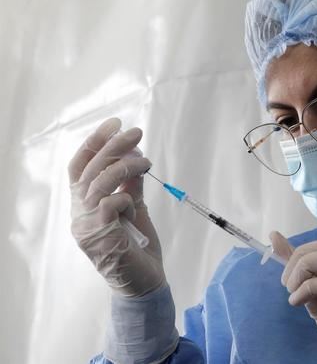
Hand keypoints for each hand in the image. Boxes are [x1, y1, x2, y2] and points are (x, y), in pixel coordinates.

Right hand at [69, 118, 165, 296]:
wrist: (144, 283)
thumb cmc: (138, 247)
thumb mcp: (136, 209)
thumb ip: (131, 186)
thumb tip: (135, 158)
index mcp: (84, 204)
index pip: (80, 166)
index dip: (94, 143)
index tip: (114, 124)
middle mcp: (79, 213)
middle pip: (89, 169)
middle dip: (113, 146)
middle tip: (135, 132)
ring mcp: (86, 226)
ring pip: (99, 182)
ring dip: (124, 167)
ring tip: (145, 162)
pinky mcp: (99, 236)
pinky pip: (110, 204)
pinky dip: (126, 199)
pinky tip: (135, 208)